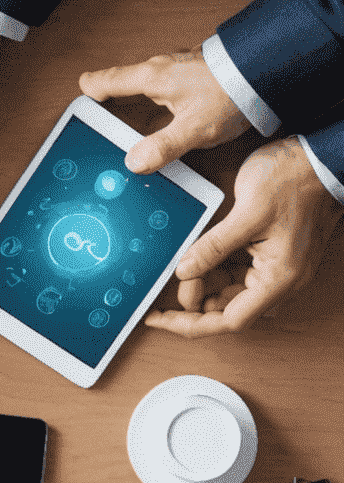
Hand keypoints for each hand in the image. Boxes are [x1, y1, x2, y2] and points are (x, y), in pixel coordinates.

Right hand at [78, 49, 250, 172]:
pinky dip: (154, 103)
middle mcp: (158, 69)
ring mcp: (174, 69)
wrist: (269, 68)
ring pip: (139, 87)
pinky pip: (161, 88)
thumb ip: (162, 148)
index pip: (101, 81)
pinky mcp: (191, 74)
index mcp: (150, 77)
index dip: (87, 98)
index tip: (81, 115)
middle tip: (102, 131)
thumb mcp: (195, 128)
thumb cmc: (234, 92)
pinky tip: (165, 120)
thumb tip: (133, 163)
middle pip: (117, 84)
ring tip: (131, 131)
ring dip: (132, 105)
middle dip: (106, 105)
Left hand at [144, 137, 342, 335]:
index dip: (191, 323)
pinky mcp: (271, 255)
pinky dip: (215, 268)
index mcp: (279, 277)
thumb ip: (213, 247)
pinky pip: (238, 272)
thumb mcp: (247, 213)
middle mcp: (282, 280)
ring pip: (230, 290)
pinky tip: (196, 255)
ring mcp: (277, 268)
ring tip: (182, 261)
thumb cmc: (296, 179)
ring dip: (204, 281)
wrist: (323, 159)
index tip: (160, 317)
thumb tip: (183, 272)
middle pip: (227, 307)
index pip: (229, 320)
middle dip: (195, 295)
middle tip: (171, 273)